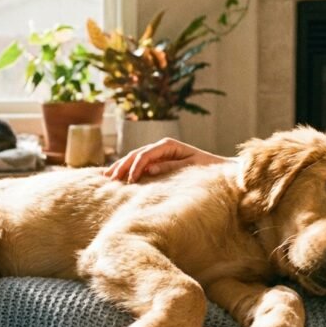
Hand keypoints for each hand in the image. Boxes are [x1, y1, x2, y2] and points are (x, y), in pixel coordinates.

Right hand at [104, 138, 228, 182]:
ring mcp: (159, 152)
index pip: (146, 155)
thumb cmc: (206, 168)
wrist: (218, 168)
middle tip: (110, 179)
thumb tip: (148, 169)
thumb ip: (169, 167)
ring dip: (121, 166)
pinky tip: (117, 174)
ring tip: (107, 176)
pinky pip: (139, 163)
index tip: (129, 181)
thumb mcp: (189, 167)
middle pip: (136, 154)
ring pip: (134, 157)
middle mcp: (161, 145)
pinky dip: (128, 168)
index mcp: (168, 145)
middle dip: (122, 166)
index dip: (135, 167)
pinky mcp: (158, 160)